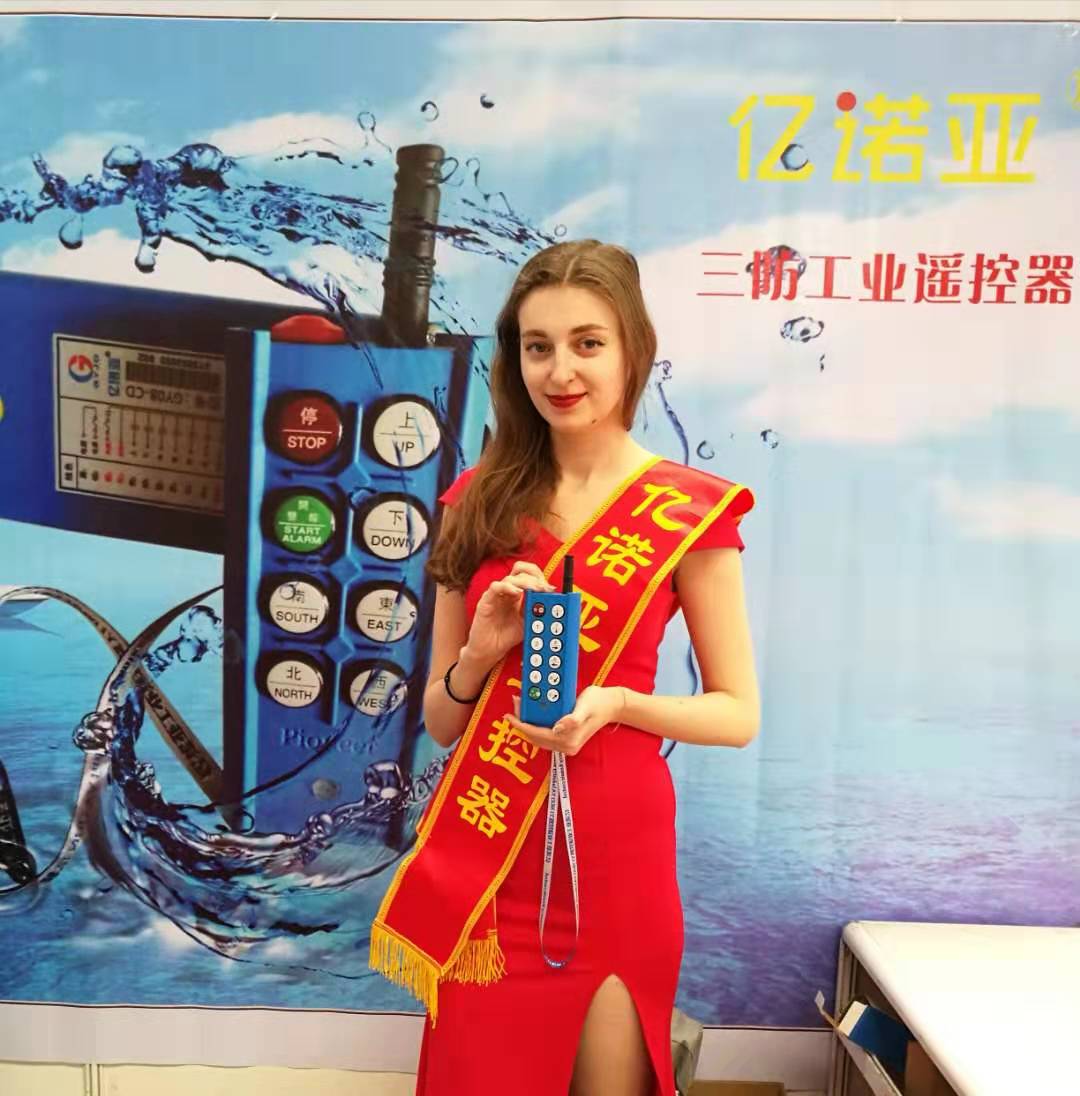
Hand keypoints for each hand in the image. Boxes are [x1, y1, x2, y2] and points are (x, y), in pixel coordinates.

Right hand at [464, 561, 554, 666]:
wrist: (490, 650)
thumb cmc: (506, 636)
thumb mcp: (529, 623)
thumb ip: (538, 612)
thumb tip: (552, 603)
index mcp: (518, 594)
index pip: (528, 575)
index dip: (540, 578)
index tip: (551, 589)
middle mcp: (507, 592)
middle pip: (521, 572)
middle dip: (536, 579)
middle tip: (544, 589)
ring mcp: (497, 595)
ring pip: (510, 578)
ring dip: (525, 582)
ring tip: (534, 590)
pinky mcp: (486, 601)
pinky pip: (495, 587)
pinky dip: (507, 587)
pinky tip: (517, 593)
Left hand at [504, 685, 626, 755]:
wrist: (612, 705)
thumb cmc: (598, 702)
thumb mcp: (585, 706)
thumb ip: (572, 718)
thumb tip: (558, 727)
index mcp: (569, 740)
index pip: (538, 734)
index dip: (521, 725)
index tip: (509, 716)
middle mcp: (567, 746)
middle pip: (536, 737)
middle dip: (522, 723)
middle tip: (515, 705)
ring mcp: (567, 744)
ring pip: (539, 737)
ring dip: (528, 724)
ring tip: (520, 709)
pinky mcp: (567, 739)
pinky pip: (545, 734)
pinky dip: (536, 725)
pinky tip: (533, 714)